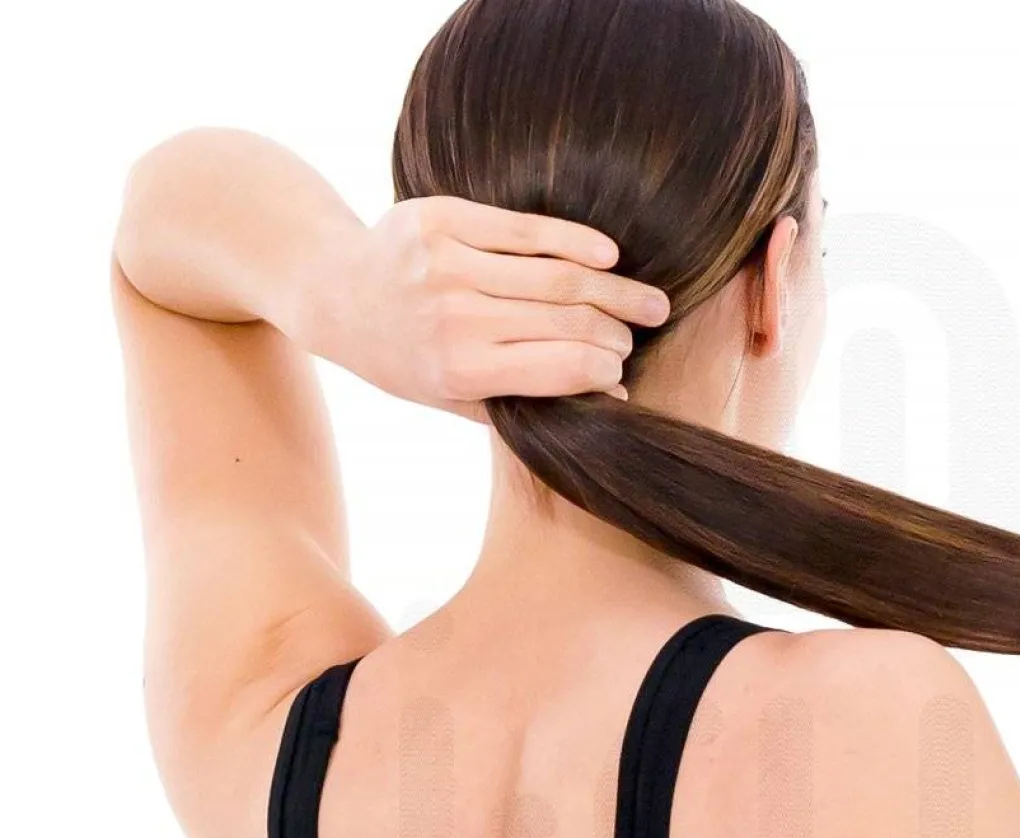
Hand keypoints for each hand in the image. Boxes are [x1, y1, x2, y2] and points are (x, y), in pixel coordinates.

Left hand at [306, 196, 669, 415]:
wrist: (334, 290)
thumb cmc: (402, 356)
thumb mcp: (451, 399)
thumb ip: (526, 400)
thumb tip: (611, 392)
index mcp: (460, 371)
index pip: (560, 368)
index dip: (604, 367)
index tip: (625, 368)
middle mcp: (455, 318)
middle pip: (566, 319)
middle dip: (617, 327)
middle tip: (649, 326)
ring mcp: (449, 264)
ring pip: (555, 275)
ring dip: (612, 289)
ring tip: (647, 299)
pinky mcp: (444, 218)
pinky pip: (526, 228)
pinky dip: (575, 240)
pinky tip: (608, 254)